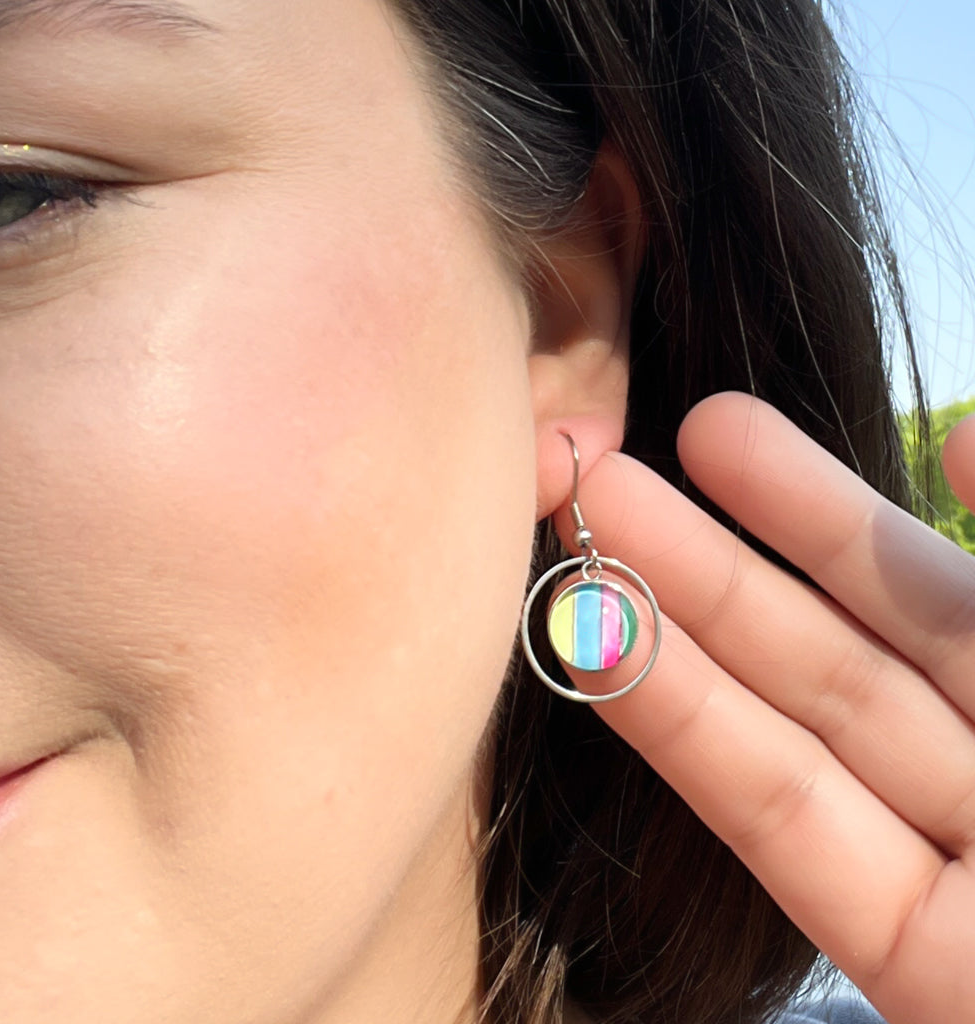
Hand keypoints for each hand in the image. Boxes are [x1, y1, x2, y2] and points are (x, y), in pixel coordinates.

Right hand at [555, 392, 974, 1023]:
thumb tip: (974, 440)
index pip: (932, 594)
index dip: (816, 513)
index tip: (721, 440)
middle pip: (840, 655)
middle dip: (712, 563)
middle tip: (601, 479)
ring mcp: (967, 884)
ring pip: (792, 738)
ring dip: (670, 644)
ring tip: (576, 557)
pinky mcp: (915, 972)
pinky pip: (791, 843)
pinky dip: (693, 745)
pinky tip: (616, 657)